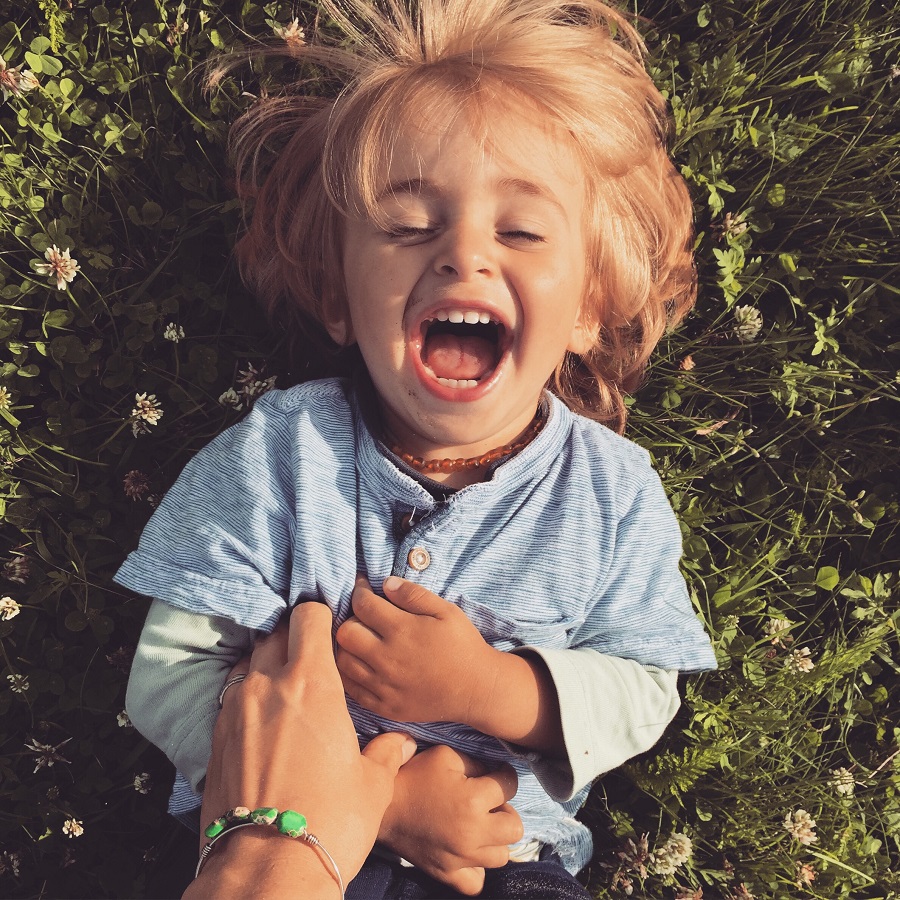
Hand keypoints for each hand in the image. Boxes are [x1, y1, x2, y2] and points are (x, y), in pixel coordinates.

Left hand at [188, 602, 416, 897]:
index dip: (321, 617)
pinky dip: (250, 699)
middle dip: (293, 639)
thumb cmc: (330, 820)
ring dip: (268, 668)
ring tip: (288, 692)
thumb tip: (402, 744)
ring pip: (250, 664)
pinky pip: (233, 697)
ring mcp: (236, 709)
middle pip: (275, 634)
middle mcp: (268, 685)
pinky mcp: (216, 736)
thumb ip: (387, 752)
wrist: (268, 869)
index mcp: (312, 682)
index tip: (331, 631)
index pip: (308, 616)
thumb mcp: (372, 784)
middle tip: (313, 660)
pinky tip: (267, 724)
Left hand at [335, 576, 499, 724]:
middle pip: (345, 633)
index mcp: (403, 630)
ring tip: (361, 640)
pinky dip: (350, 674)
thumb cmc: (463, 645)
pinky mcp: (386, 706)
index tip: (363, 588)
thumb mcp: (446, 611)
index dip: (359, 591)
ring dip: (347, 646)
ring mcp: (385, 685)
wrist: (478, 689)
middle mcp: (388, 658)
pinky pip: (352, 689)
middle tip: (363, 616)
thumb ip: (414, 594)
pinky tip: (362, 664)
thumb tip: (386, 583)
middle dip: (350, 618)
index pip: (363, 605)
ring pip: (343, 662)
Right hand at [379, 745, 523, 895]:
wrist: (383, 806)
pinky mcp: (447, 874)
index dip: (504, 775)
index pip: (510, 786)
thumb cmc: (414, 775)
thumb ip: (477, 763)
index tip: (495, 773)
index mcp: (473, 800)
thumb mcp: (446, 756)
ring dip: (494, 839)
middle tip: (488, 802)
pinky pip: (477, 882)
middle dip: (505, 810)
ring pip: (501, 856)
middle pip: (514, 828)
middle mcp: (473, 834)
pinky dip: (477, 867)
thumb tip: (495, 772)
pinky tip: (467, 850)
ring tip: (477, 825)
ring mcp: (461, 859)